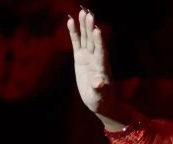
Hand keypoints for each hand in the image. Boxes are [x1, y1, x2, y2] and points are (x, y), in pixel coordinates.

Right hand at [67, 8, 126, 127]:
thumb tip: (100, 83)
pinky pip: (77, 43)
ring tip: (81, 12)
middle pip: (93, 41)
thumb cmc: (102, 101)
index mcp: (102, 68)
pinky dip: (74, 32)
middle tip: (88, 14)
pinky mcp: (81, 58)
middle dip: (91, 28)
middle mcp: (96, 59)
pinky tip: (70, 21)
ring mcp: (88, 57)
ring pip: (86, 39)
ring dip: (84, 26)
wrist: (100, 103)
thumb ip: (99, 89)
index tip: (98, 30)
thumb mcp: (100, 97)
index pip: (101, 52)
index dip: (99, 42)